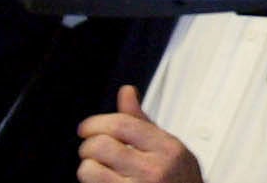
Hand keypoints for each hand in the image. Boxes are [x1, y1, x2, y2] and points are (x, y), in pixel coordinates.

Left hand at [76, 86, 202, 182]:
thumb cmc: (179, 178)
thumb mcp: (169, 147)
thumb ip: (142, 121)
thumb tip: (126, 92)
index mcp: (167, 148)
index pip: (122, 124)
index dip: (96, 123)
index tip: (87, 128)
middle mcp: (153, 170)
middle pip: (101, 145)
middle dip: (88, 145)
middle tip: (92, 149)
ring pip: (89, 170)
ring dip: (87, 168)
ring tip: (98, 168)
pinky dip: (92, 182)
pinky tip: (104, 181)